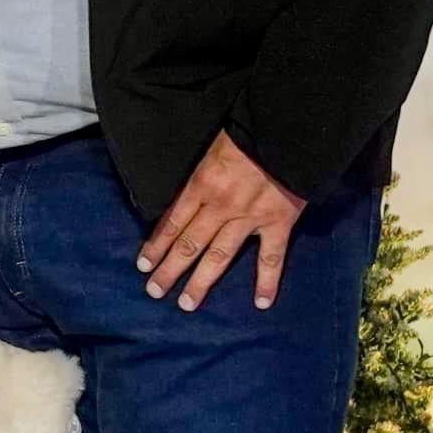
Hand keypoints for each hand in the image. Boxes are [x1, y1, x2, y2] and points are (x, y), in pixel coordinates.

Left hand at [137, 130, 305, 313]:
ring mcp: (249, 218)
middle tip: (154, 291)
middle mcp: (220, 207)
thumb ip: (200, 176)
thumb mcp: (212, 149)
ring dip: (201, 282)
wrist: (288, 128)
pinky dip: (267, 282)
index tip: (143, 265)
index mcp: (201, 185)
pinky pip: (272, 258)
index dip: (157, 245)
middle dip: (170, 270)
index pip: (172, 222)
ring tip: (186, 304)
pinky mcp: (278, 223)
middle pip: (189, 244)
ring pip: (219, 256)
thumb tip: (185, 199)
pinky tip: (261, 304)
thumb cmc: (248, 132)